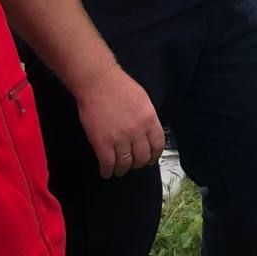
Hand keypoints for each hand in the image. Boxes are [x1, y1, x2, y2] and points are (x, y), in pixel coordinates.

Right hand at [73, 64, 164, 178]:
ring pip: (125, 163)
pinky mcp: (102, 143)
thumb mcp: (143, 101)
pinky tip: (106, 172)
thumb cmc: (121, 87)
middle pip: (142, 157)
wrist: (99, 83)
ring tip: (120, 170)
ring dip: (123, 169)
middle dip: (138, 163)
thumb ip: (147, 118)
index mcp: (150, 120)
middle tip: (133, 164)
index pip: (157, 145)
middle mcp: (137, 132)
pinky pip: (107, 164)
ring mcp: (119, 139)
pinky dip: (107, 171)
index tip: (150, 159)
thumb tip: (147, 133)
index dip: (154, 155)